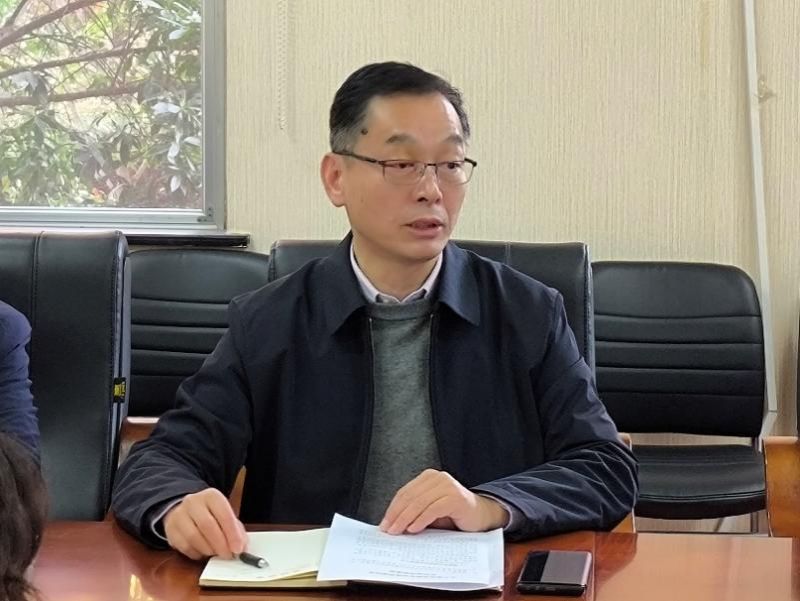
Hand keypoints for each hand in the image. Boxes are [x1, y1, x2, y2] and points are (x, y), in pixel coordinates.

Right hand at [163, 488, 246, 559]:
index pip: (223, 514)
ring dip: (208, 550)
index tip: (238, 549)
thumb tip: (241, 547)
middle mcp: (193, 502)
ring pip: (194, 537)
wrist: (185, 509)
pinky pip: (184, 546)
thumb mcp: (225, 515)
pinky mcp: (170, 530)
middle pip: (207, 525)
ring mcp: (179, 515)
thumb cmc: (210, 514)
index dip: (232, 533)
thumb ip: (236, 530)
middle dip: (220, 544)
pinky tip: (203, 553)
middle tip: (228, 555)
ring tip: (216, 553)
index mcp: (211, 496)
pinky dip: (196, 553)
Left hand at [379, 469, 508, 534]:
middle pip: (410, 496)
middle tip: (389, 530)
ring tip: (398, 531)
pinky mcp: (455, 497)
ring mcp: (447, 486)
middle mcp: (438, 477)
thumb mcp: (430, 511)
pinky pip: (433, 509)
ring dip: (406, 519)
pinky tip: (414, 529)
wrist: (482, 516)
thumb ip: (415, 511)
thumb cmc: (454, 515)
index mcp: (429, 477)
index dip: (393, 508)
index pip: (405, 492)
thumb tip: (393, 524)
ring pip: (420, 502)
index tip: (384, 523)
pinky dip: (421, 519)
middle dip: (397, 515)